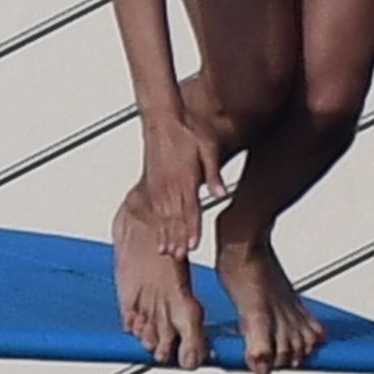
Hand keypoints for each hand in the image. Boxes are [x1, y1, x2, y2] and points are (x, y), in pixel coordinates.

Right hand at [142, 117, 227, 258]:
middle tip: (180, 257)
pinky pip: (154, 208)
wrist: (161, 117)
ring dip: (166, 235)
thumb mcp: (207, 147)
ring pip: (162, 216)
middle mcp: (169, 183)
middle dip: (178, 238)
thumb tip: (222, 192)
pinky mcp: (151, 182)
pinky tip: (157, 234)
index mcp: (184, 177)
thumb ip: (213, 173)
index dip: (191, 229)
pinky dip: (156, 224)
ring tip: (168, 252)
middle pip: (174, 217)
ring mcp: (158, 184)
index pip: (189, 209)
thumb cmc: (185, 129)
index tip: (193, 245)